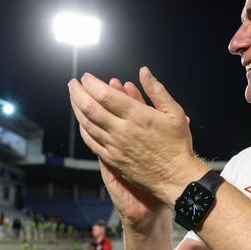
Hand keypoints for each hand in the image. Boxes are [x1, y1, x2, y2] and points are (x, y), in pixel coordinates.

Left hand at [83, 75, 172, 230]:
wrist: (175, 177)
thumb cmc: (178, 145)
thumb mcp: (175, 113)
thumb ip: (157, 91)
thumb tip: (144, 71)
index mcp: (137, 116)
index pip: (105, 95)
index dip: (92, 83)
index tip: (87, 76)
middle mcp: (122, 130)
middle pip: (90, 107)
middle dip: (77, 92)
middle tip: (73, 83)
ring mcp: (115, 146)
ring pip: (87, 124)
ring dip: (76, 108)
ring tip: (73, 97)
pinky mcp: (112, 159)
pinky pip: (91, 142)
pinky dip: (83, 129)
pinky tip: (82, 121)